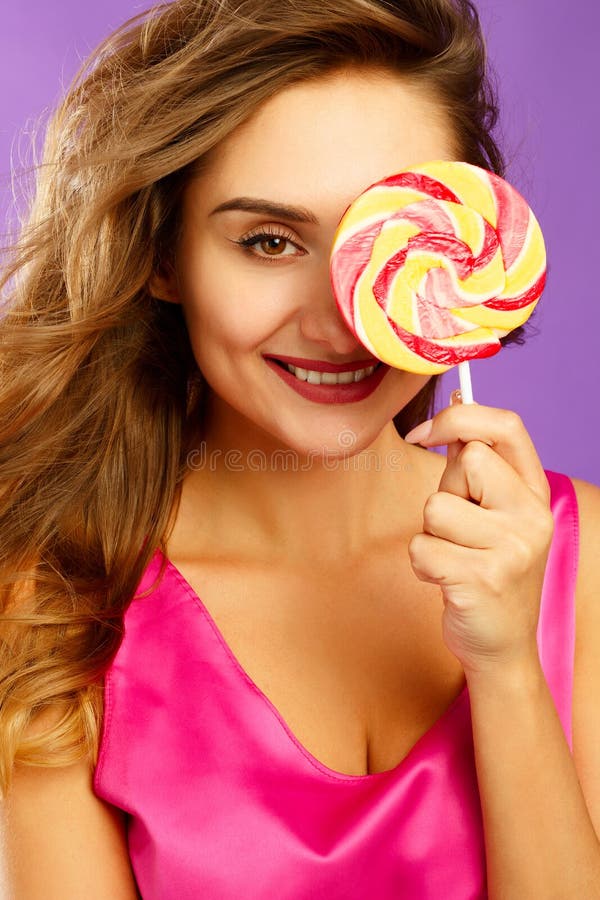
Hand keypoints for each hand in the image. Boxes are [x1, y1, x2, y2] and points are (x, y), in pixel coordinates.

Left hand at [404, 402, 553, 678]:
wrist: (502, 645)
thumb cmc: (487, 570)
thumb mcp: (495, 514)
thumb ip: (475, 467)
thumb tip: (454, 402)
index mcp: (536, 492)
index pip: (505, 427)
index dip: (458, 417)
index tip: (423, 432)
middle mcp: (532, 516)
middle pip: (464, 463)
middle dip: (446, 495)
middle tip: (460, 532)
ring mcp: (512, 550)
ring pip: (435, 509)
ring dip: (431, 536)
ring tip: (456, 559)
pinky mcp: (483, 580)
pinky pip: (422, 549)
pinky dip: (422, 566)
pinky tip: (447, 582)